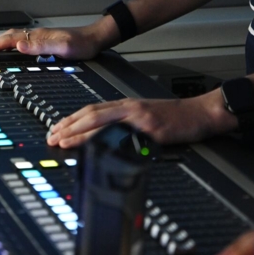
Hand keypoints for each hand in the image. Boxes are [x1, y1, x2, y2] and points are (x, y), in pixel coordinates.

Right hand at [0, 23, 105, 60]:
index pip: (7, 40)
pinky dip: (8, 47)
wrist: (95, 39)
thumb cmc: (82, 44)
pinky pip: (19, 43)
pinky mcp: (43, 42)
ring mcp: (38, 38)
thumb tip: (19, 46)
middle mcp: (35, 35)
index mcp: (36, 36)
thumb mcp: (63, 48)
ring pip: (12, 39)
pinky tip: (9, 52)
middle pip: (6, 38)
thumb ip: (41, 47)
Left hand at [47, 90, 237, 147]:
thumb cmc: (177, 118)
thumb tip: (103, 136)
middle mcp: (131, 109)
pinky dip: (109, 141)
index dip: (71, 119)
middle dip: (68, 126)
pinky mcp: (151, 130)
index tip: (56, 128)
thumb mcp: (147, 116)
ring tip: (63, 141)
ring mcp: (140, 119)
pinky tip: (97, 148)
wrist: (202, 113)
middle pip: (92, 114)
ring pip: (103, 122)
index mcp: (128, 106)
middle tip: (52, 136)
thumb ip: (126, 122)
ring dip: (80, 132)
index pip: (92, 110)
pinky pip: (125, 136)